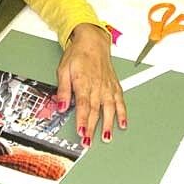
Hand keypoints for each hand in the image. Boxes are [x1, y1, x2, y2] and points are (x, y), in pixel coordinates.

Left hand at [55, 23, 126, 146]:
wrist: (92, 42)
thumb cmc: (78, 54)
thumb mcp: (63, 69)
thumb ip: (63, 90)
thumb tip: (61, 106)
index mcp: (84, 82)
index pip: (83, 106)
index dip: (83, 121)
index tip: (81, 132)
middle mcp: (98, 86)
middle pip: (95, 111)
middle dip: (92, 128)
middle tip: (88, 141)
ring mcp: (108, 86)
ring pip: (109, 109)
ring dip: (108, 124)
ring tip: (106, 137)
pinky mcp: (114, 86)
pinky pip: (120, 101)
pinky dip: (123, 113)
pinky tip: (122, 124)